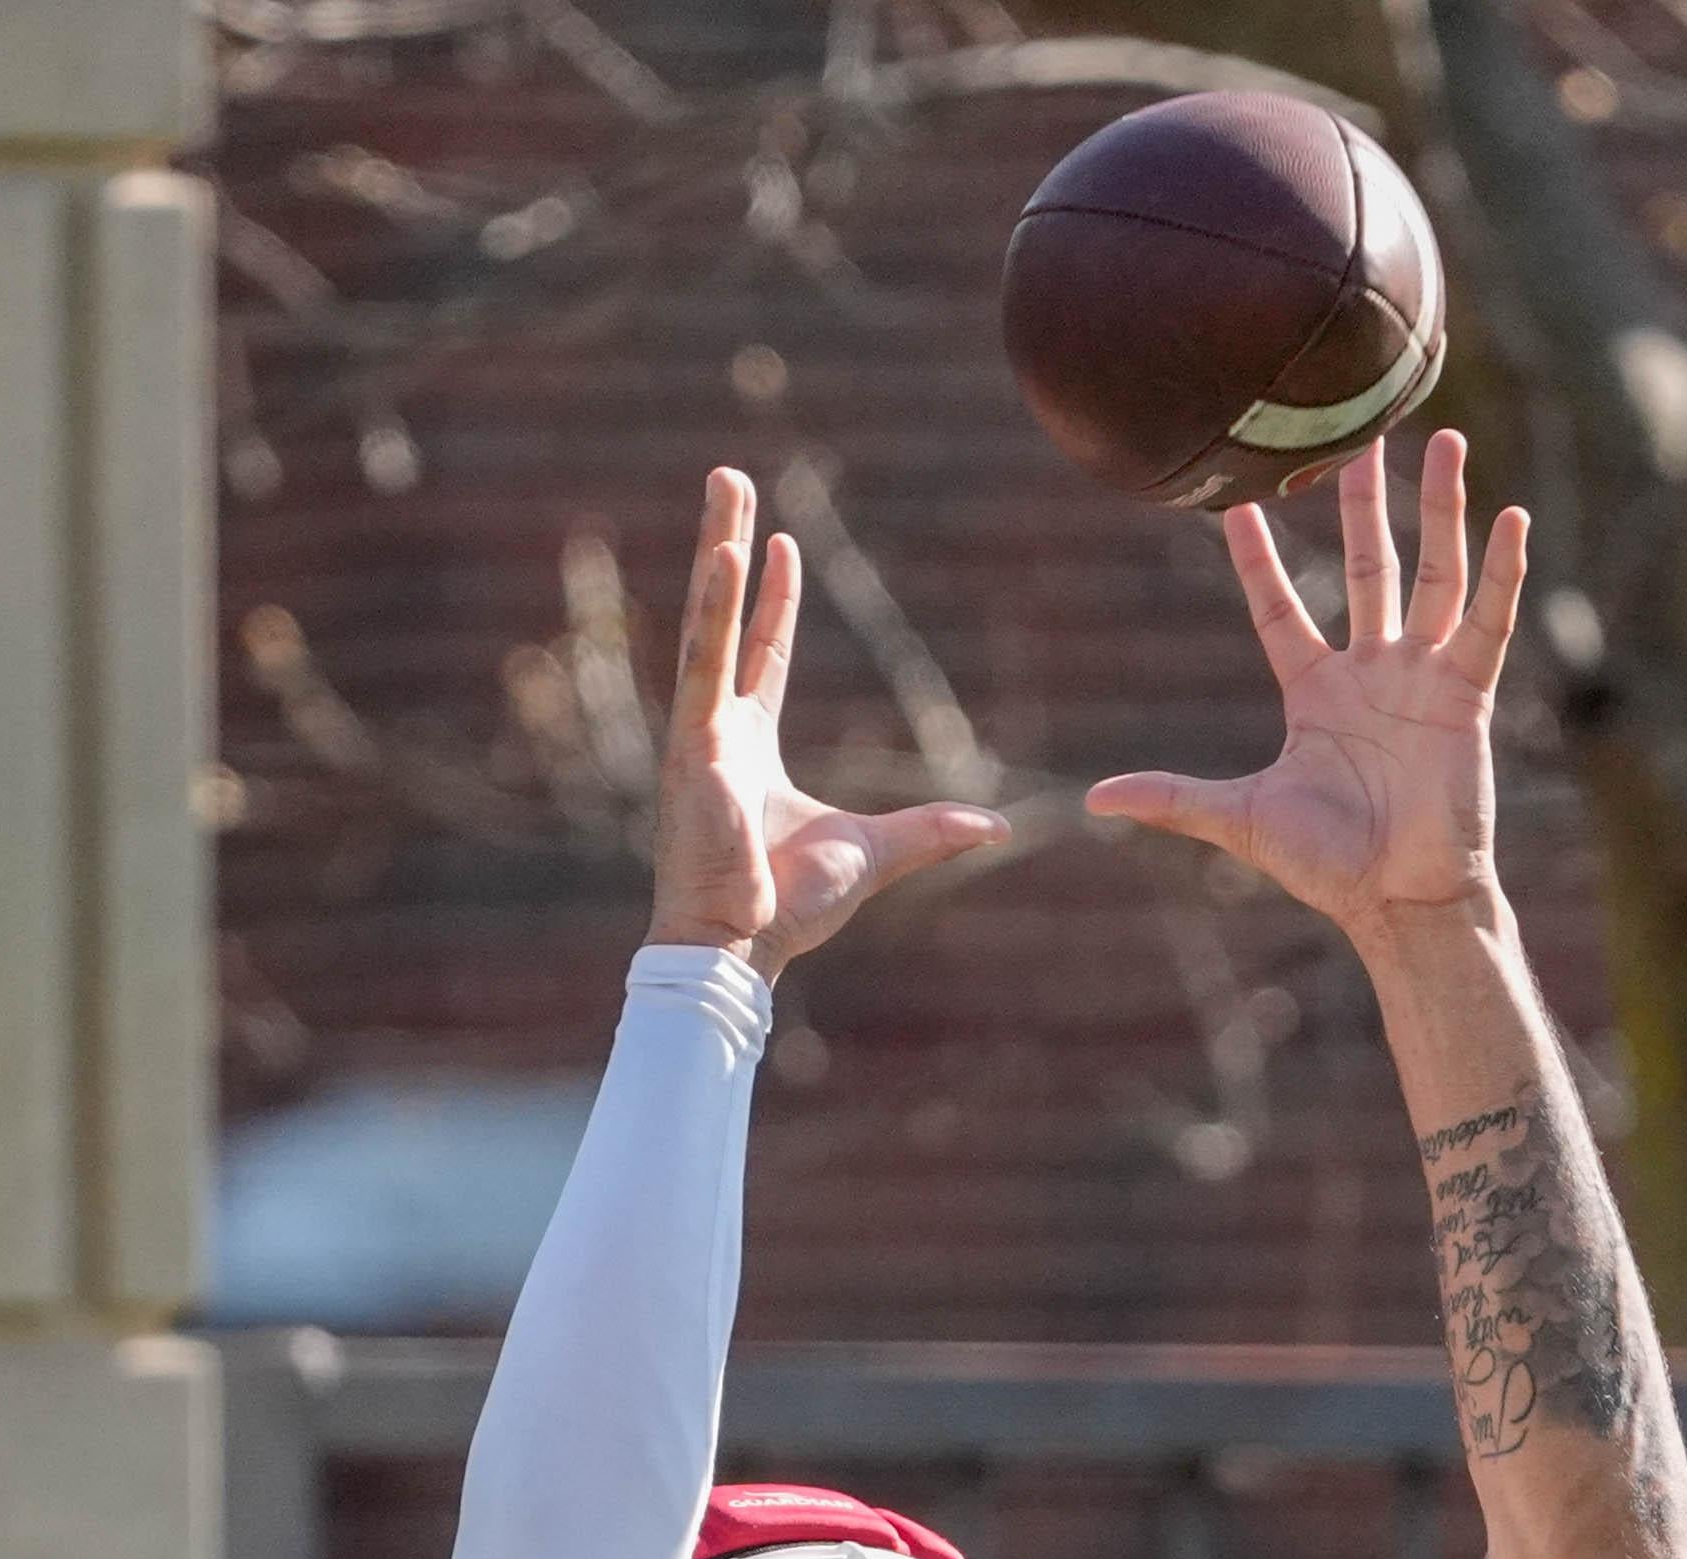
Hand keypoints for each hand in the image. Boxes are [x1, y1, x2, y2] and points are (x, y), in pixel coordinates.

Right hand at [646, 467, 1008, 975]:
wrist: (741, 949)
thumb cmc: (788, 907)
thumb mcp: (875, 852)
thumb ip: (930, 832)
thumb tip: (994, 825)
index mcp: (750, 746)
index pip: (762, 653)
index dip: (770, 598)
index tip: (776, 542)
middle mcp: (718, 728)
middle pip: (724, 615)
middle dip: (726, 545)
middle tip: (729, 480)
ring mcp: (700, 731)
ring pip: (709, 619)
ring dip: (714, 547)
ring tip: (724, 482)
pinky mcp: (692, 745)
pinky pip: (705, 662)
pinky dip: (714, 606)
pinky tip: (724, 551)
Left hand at [1086, 430, 1527, 926]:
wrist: (1398, 899)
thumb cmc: (1326, 865)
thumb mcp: (1239, 819)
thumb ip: (1174, 798)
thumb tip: (1095, 798)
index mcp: (1314, 691)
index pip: (1279, 609)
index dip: (1257, 560)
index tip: (1235, 505)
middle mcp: (1371, 670)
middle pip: (1370, 566)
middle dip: (1364, 504)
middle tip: (1359, 438)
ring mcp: (1422, 676)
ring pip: (1433, 573)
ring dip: (1440, 509)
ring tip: (1446, 440)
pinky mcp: (1467, 693)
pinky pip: (1488, 620)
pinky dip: (1501, 571)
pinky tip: (1510, 517)